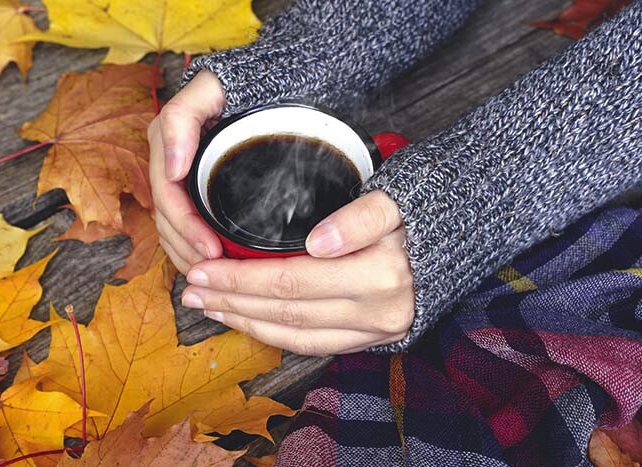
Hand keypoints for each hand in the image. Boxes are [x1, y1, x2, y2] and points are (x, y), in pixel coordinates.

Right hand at [148, 71, 226, 274]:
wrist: (264, 78)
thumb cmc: (240, 84)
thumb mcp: (208, 90)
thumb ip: (181, 118)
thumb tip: (171, 167)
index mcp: (166, 143)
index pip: (168, 198)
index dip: (186, 229)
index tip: (212, 250)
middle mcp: (168, 162)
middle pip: (166, 221)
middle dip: (187, 250)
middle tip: (217, 273)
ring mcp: (179, 177)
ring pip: (171, 229)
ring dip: (187, 256)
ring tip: (214, 278)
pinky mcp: (194, 188)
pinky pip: (182, 226)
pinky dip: (191, 249)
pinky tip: (210, 265)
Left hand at [180, 190, 415, 355]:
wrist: (460, 237)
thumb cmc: (421, 211)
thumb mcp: (396, 199)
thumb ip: (359, 217)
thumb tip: (317, 243)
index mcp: (380, 274)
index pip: (291, 281)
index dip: (241, 279)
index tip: (203, 270)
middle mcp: (378, 312)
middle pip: (286, 311)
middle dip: (232, 302)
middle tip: (192, 291)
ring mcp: (376, 331)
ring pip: (295, 335)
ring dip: (246, 323)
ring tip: (209, 307)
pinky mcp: (373, 340)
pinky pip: (315, 346)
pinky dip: (275, 337)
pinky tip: (248, 322)